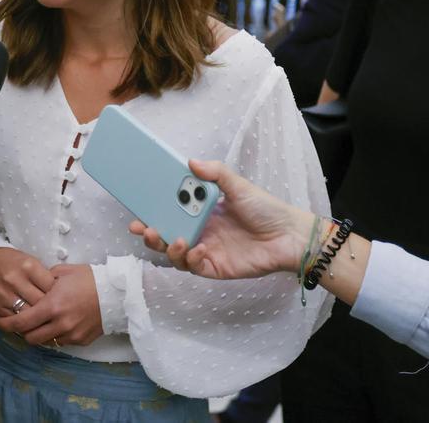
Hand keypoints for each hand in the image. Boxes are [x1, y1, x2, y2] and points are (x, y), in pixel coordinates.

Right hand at [0, 247, 55, 319]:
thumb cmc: (13, 261)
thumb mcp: (32, 262)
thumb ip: (44, 277)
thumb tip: (59, 295)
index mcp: (29, 267)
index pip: (50, 287)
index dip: (58, 295)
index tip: (61, 298)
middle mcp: (16, 281)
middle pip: (40, 303)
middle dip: (50, 309)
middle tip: (55, 312)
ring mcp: (5, 295)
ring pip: (28, 315)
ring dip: (37, 320)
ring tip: (44, 320)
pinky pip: (15, 320)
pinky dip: (24, 323)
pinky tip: (30, 323)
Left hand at [0, 263, 102, 346]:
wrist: (118, 293)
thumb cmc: (90, 278)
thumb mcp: (63, 272)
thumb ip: (43, 279)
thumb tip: (32, 285)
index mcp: (52, 306)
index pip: (21, 322)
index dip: (5, 325)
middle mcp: (60, 324)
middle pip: (30, 337)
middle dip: (21, 331)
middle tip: (18, 322)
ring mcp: (71, 334)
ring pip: (44, 342)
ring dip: (38, 334)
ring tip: (38, 323)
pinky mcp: (81, 340)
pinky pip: (60, 342)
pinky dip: (54, 335)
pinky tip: (57, 323)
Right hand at [129, 159, 312, 279]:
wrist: (289, 236)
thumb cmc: (266, 209)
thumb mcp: (239, 186)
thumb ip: (216, 174)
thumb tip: (191, 161)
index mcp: (201, 212)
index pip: (170, 212)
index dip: (152, 212)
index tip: (138, 210)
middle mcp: (200, 232)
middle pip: (166, 235)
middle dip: (150, 233)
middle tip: (142, 228)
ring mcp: (206, 251)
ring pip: (175, 254)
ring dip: (168, 248)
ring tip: (174, 239)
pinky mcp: (215, 267)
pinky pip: (194, 267)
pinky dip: (191, 259)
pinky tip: (199, 249)